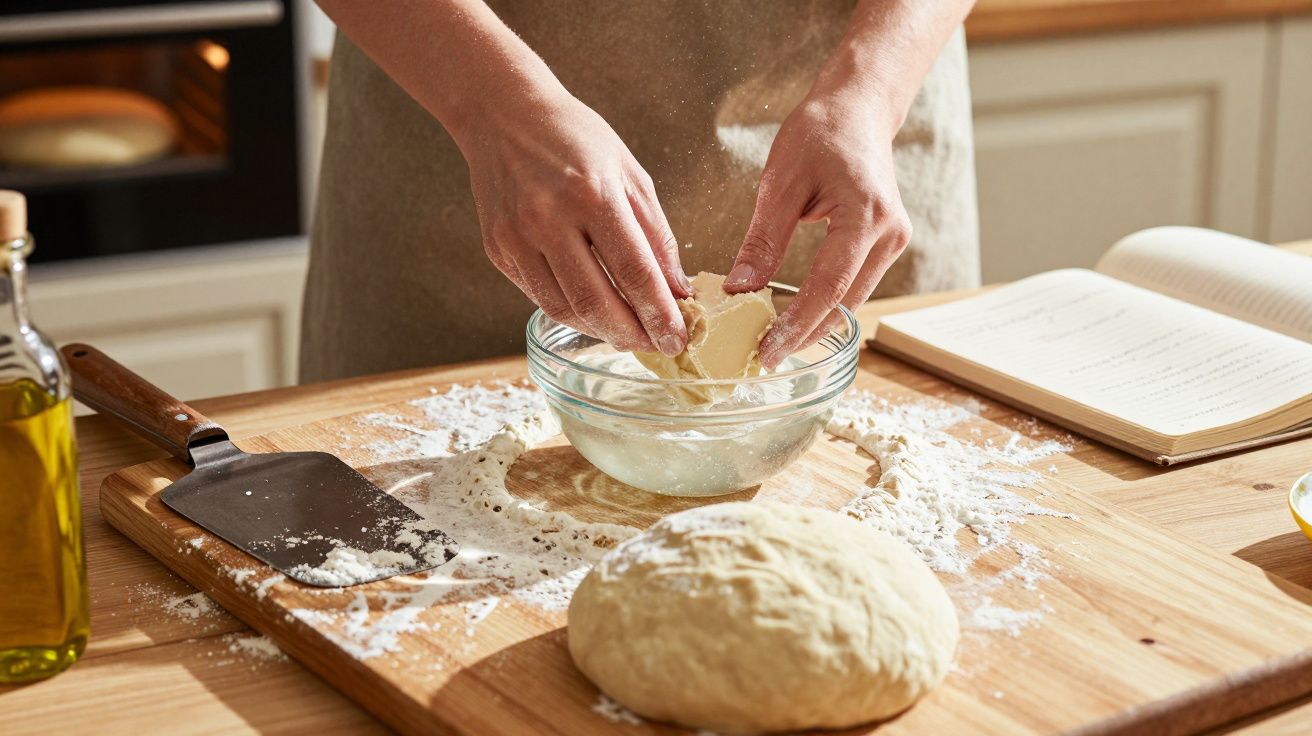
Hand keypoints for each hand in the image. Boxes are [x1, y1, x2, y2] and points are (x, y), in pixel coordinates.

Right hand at [463, 92, 691, 354]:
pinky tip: (594, 313)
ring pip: (564, 309)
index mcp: (592, 194)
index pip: (634, 272)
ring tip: (627, 334)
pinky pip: (539, 297)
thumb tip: (677, 290)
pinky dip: (572, 313)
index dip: (659, 314)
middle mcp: (549, 219)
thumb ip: (656, 235)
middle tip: (655, 346)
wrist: (504, 114)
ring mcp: (518, 238)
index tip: (677, 340)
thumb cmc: (574, 138)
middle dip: (631, 334)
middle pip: (596, 301)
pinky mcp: (499, 250)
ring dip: (601, 331)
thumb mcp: (630, 173)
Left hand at [724, 93, 911, 367]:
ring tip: (774, 343)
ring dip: (815, 325)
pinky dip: (825, 305)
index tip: (767, 352)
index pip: (828, 286)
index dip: (796, 325)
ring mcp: (894, 241)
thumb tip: (738, 290)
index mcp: (865, 215)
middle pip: (845, 304)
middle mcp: (889, 234)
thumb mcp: (780, 182)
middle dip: (805, 335)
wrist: (857, 110)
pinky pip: (854, 286)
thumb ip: (763, 240)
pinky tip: (794, 318)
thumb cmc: (819, 133)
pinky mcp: (886, 244)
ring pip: (852, 301)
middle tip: (764, 358)